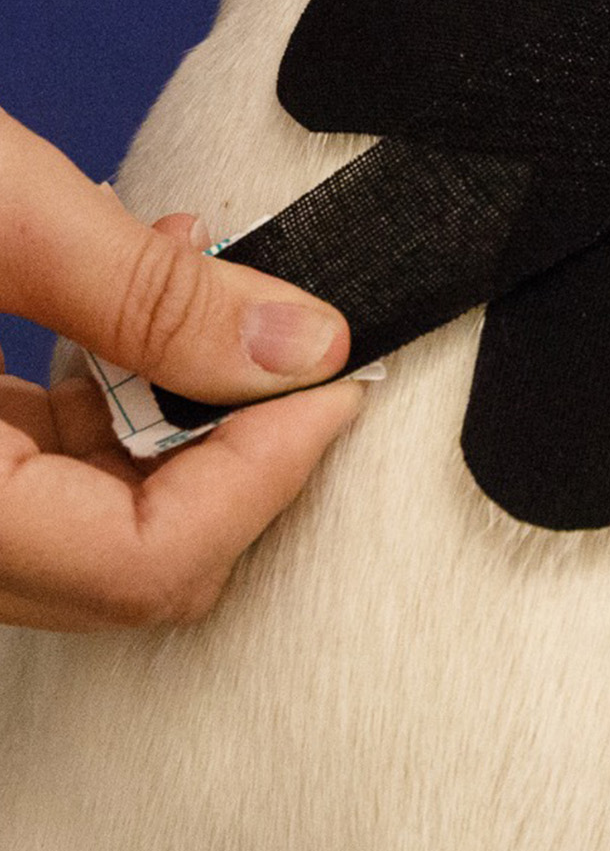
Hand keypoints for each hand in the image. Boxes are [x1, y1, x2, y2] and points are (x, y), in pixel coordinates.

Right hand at [0, 110, 357, 628]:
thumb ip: (148, 294)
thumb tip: (301, 347)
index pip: (136, 565)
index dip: (264, 479)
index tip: (337, 386)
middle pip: (119, 564)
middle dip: (233, 455)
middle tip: (300, 350)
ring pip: (82, 525)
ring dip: (173, 417)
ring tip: (204, 285)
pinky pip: (28, 474)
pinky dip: (101, 401)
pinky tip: (129, 303)